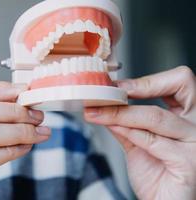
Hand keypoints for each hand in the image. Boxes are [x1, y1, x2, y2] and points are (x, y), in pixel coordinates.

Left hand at [84, 66, 195, 199]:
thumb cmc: (156, 176)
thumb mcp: (137, 143)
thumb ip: (125, 124)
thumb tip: (104, 105)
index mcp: (187, 117)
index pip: (179, 83)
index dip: (148, 79)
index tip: (117, 85)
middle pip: (183, 85)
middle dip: (144, 84)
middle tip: (113, 91)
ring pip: (155, 115)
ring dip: (120, 113)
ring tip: (96, 112)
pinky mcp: (188, 162)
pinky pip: (152, 140)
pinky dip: (128, 132)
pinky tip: (112, 127)